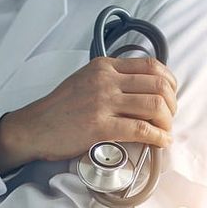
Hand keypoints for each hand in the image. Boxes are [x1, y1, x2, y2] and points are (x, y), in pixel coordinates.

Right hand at [0, 57, 177, 173]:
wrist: (35, 127)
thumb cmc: (61, 108)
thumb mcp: (86, 80)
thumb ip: (112, 79)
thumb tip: (143, 89)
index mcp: (104, 66)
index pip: (151, 65)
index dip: (169, 82)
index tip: (170, 97)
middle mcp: (106, 80)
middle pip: (158, 85)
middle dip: (172, 104)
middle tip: (169, 118)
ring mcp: (103, 102)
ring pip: (154, 105)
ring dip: (167, 121)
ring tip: (165, 131)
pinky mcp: (101, 126)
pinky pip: (141, 129)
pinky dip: (158, 136)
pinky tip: (161, 142)